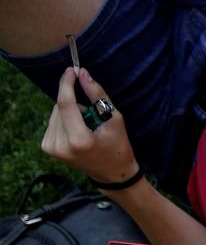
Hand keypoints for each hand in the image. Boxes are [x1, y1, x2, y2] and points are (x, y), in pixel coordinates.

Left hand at [41, 68, 137, 185]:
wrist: (112, 173)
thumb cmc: (118, 146)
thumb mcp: (115, 120)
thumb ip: (97, 95)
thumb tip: (82, 73)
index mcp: (79, 140)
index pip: (65, 104)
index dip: (67, 84)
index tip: (71, 70)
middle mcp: (61, 145)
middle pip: (60, 107)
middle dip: (75, 104)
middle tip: (92, 119)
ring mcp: (51, 147)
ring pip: (55, 113)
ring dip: (70, 113)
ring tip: (86, 128)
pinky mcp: (47, 147)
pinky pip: (53, 121)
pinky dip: (65, 121)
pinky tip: (76, 133)